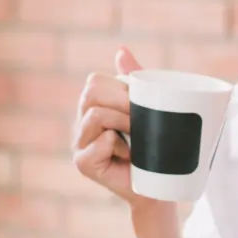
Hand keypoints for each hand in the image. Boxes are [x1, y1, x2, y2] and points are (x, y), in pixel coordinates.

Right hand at [73, 47, 148, 205]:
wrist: (158, 188)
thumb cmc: (153, 148)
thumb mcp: (147, 108)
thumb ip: (134, 79)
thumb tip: (120, 49)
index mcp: (93, 107)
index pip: (94, 81)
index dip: (120, 87)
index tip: (140, 102)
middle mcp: (82, 123)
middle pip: (90, 92)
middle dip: (122, 101)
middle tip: (141, 119)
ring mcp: (79, 143)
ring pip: (95, 114)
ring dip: (124, 122)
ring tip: (138, 138)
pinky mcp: (83, 162)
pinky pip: (100, 141)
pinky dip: (120, 147)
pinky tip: (129, 158)